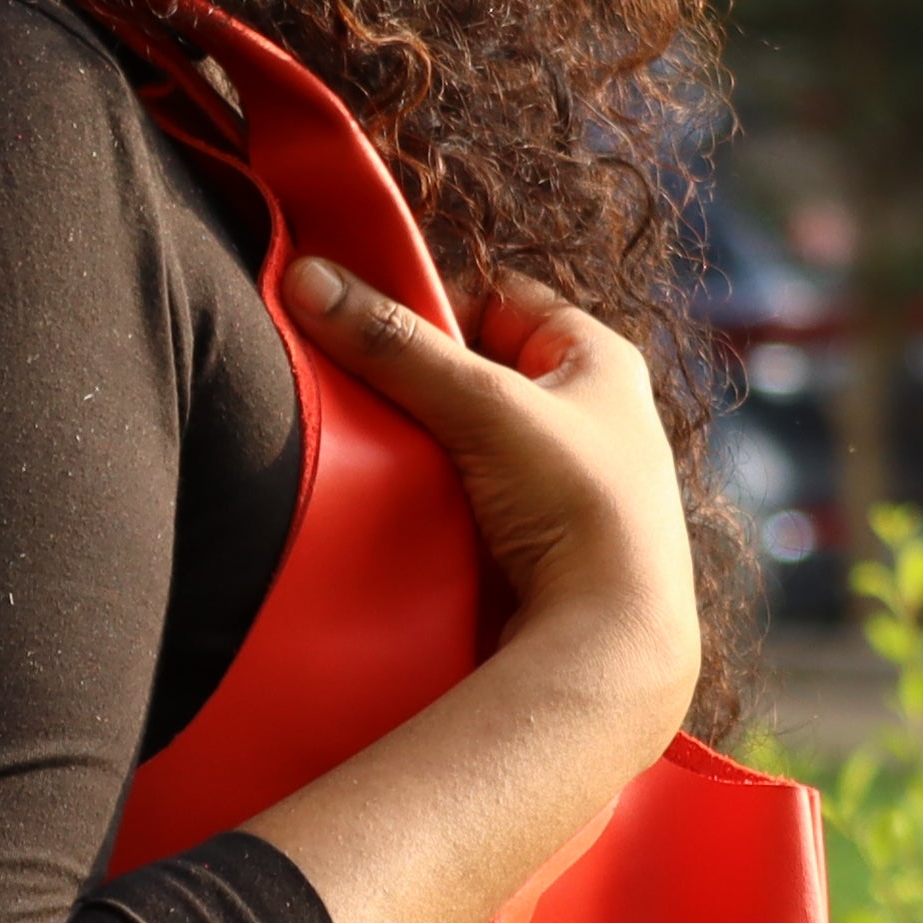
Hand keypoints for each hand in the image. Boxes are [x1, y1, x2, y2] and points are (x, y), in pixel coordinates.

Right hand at [292, 257, 700, 728]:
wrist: (613, 644)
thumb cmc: (579, 507)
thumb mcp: (484, 407)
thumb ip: (395, 344)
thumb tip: (309, 278)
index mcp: (601, 362)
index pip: (503, 298)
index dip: (438, 302)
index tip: (371, 323)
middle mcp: (594, 416)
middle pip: (480, 371)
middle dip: (420, 380)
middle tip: (360, 388)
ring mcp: (571, 483)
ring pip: (473, 440)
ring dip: (424, 447)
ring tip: (373, 451)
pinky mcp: (547, 542)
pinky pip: (474, 499)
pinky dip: (438, 499)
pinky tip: (403, 508)